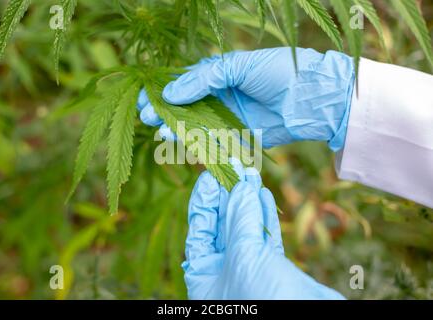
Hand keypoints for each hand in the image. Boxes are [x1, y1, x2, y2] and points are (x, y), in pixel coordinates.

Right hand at [137, 47, 354, 150]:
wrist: (309, 98)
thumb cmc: (277, 73)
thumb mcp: (239, 66)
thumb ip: (205, 78)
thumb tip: (170, 93)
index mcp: (219, 75)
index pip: (183, 82)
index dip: (163, 90)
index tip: (144, 97)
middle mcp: (220, 97)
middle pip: (185, 105)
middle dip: (164, 110)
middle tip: (146, 116)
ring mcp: (227, 118)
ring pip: (194, 124)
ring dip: (175, 127)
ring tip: (158, 130)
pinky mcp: (237, 137)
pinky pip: (211, 140)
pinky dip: (194, 142)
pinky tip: (178, 142)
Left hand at [183, 161, 344, 298]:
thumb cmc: (262, 297)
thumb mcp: (243, 256)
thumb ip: (240, 220)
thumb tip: (240, 187)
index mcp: (203, 275)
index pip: (199, 229)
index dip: (203, 200)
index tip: (210, 174)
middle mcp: (223, 272)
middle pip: (222, 225)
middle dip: (228, 195)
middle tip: (233, 166)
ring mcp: (250, 269)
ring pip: (246, 228)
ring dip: (248, 200)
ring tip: (250, 172)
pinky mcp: (274, 269)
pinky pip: (266, 237)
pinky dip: (265, 216)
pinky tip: (263, 194)